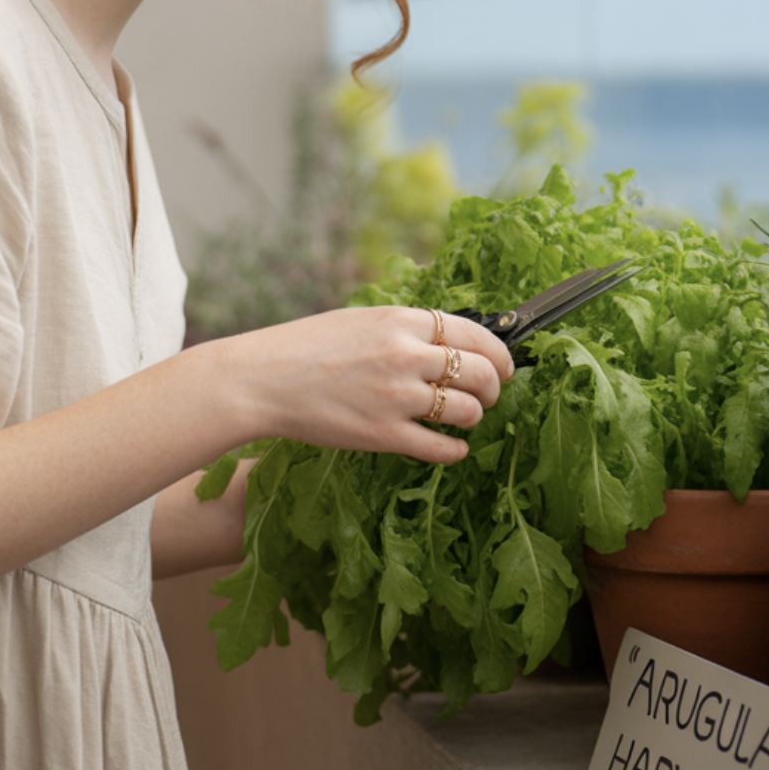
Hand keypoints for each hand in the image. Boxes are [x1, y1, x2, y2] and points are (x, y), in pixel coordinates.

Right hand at [224, 305, 513, 463]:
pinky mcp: (383, 433)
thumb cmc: (307, 347)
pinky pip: (441, 446)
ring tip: (464, 418)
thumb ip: (406, 329)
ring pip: (467, 409)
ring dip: (475, 416)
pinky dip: (456, 449)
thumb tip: (447, 342)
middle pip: (481, 371)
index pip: (474, 332)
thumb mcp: (362, 320)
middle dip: (495, 386)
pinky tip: (453, 447)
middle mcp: (406, 355)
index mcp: (402, 321)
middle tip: (490, 395)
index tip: (505, 364)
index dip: (499, 351)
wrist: (263, 379)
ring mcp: (396, 396)